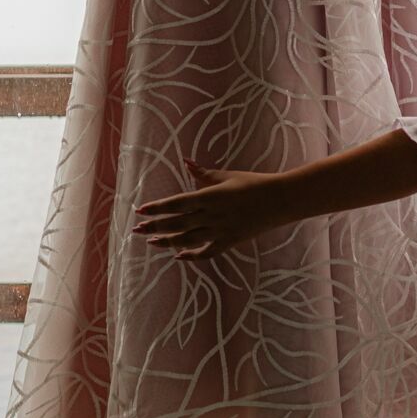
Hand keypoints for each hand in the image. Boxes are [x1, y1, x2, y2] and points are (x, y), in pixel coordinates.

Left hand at [133, 159, 290, 259]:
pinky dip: (192, 256)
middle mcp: (212, 216)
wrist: (280, 200)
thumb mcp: (227, 176)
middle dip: (155, 227)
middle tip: (136, 230)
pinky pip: (207, 252)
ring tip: (151, 242)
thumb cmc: (253, 183)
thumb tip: (185, 161)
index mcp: (210, 197)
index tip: (141, 211)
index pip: (177, 203)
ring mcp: (220, 231)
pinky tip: (179, 255)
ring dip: (168, 242)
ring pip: (188, 240)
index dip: (158, 208)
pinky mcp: (229, 241)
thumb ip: (203, 173)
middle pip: (177, 223)